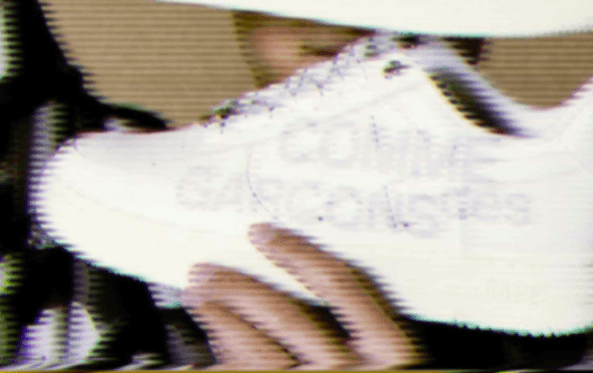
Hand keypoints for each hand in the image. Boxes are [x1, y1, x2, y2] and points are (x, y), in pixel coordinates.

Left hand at [180, 223, 422, 369]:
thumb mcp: (385, 369)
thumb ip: (351, 340)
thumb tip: (288, 302)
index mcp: (393, 359)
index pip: (347, 286)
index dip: (300, 253)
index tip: (267, 234)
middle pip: (290, 313)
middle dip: (241, 285)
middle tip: (207, 269)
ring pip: (261, 346)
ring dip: (221, 314)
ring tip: (199, 296)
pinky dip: (222, 358)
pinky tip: (206, 349)